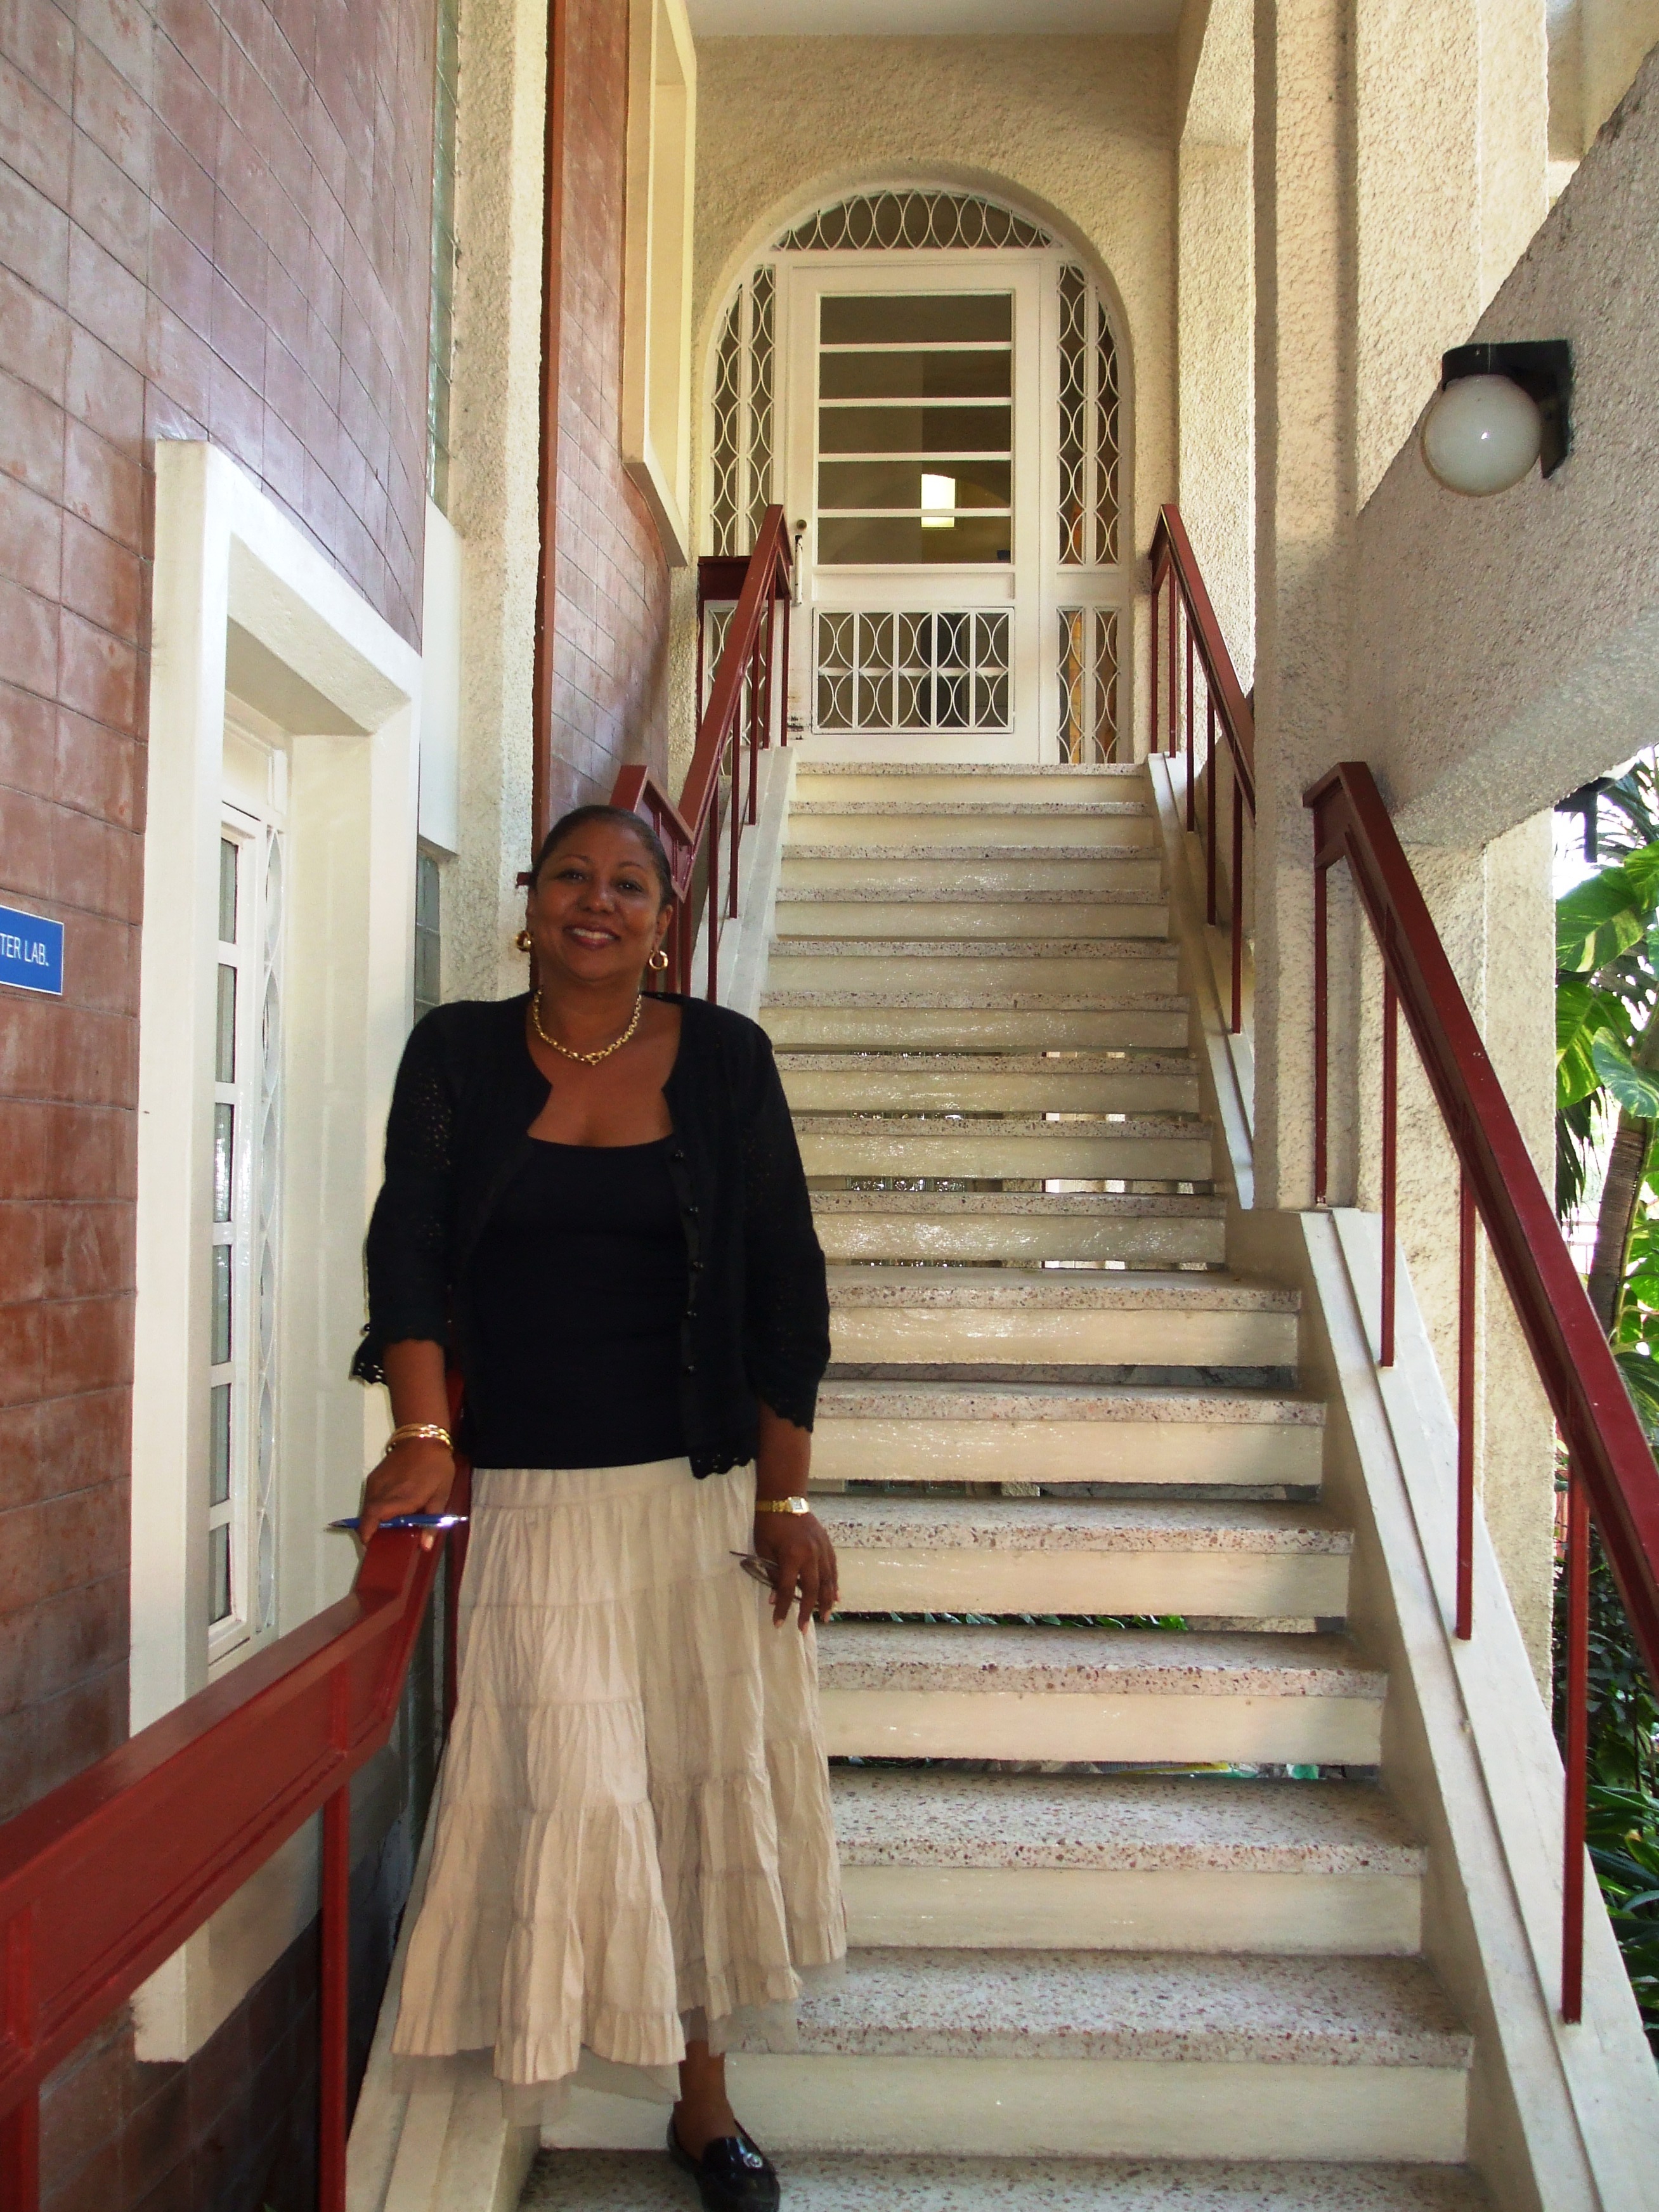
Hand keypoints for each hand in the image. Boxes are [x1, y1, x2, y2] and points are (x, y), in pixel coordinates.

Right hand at [359, 1439, 455, 1547]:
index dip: (368, 1533)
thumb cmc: (436, 1467)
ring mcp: (376, 1483)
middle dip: (369, 1531)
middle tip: (381, 1542)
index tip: (371, 1546)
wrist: (423, 1438)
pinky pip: (369, 1498)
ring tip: (385, 1527)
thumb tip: (424, 1547)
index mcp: (401, 1497)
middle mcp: (383, 1491)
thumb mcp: (442, 1494)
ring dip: (371, 1520)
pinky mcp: (373, 1477)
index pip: (374, 1517)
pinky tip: (386, 1510)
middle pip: (366, 1517)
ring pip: (366, 1508)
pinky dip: (373, 1508)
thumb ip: (432, 1521)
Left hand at [753, 1506, 837, 1628]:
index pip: (787, 1589)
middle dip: (808, 1611)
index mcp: (792, 1556)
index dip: (782, 1608)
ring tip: (826, 1618)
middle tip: (805, 1628)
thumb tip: (774, 1597)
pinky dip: (834, 1584)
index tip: (779, 1624)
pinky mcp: (827, 1545)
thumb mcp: (764, 1548)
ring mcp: (822, 1549)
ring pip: (828, 1581)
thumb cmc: (769, 1523)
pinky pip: (833, 1568)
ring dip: (826, 1601)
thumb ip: (771, 1572)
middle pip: (811, 1589)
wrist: (785, 1497)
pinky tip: (835, 1596)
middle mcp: (811, 1555)